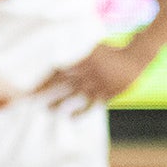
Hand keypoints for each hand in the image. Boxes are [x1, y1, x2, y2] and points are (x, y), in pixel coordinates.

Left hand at [37, 42, 153, 113]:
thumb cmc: (111, 52)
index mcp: (83, 59)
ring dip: (60, 105)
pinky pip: (90, 106)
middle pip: (61, 84)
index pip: (58, 69)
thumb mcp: (93, 48)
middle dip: (45, 91)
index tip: (31, 85)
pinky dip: (80, 114)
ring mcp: (96, 85)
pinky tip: (70, 119)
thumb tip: (59, 62)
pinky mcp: (105, 95)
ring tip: (47, 110)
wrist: (136, 58)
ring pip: (73, 97)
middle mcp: (88, 73)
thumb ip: (78, 54)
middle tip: (30, 99)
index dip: (44, 77)